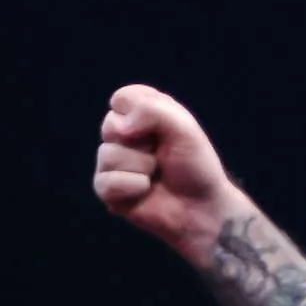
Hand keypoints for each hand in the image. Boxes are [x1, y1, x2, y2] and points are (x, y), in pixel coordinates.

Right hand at [93, 84, 246, 265]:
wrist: (200, 207)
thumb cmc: (195, 166)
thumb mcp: (183, 127)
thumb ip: (151, 110)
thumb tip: (120, 129)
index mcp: (143, 113)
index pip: (122, 98)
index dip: (139, 112)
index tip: (162, 127)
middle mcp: (125, 135)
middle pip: (110, 126)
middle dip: (142, 143)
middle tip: (161, 155)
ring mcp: (114, 163)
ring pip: (107, 154)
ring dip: (141, 167)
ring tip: (155, 175)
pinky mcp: (108, 189)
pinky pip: (105, 182)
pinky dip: (131, 188)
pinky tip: (144, 191)